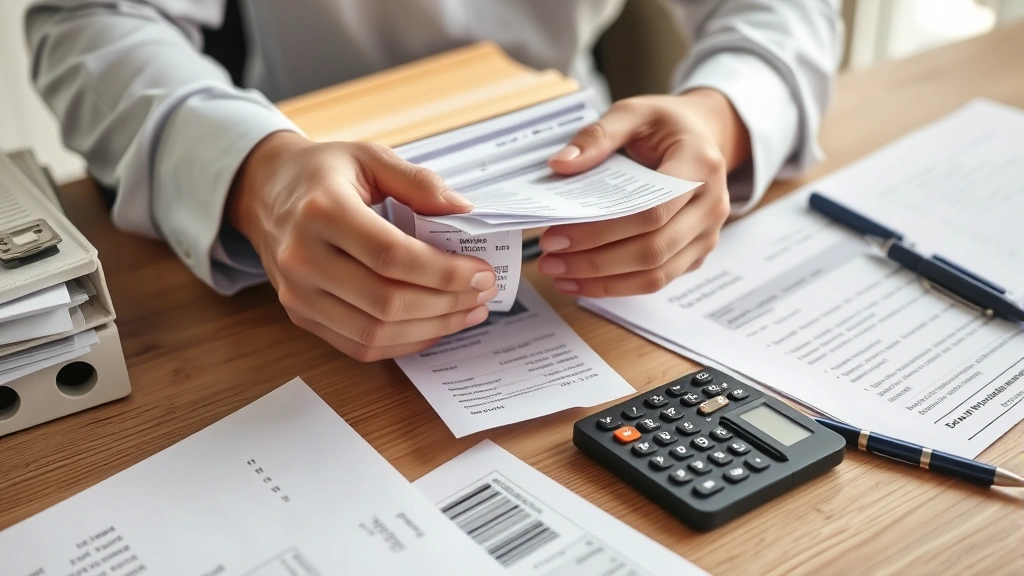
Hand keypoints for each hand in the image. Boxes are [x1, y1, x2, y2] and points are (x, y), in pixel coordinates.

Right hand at [226, 132, 496, 361]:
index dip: (444, 271)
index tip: (481, 271)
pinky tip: (435, 325)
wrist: (264, 192)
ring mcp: (297, 293)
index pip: (392, 256)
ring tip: (468, 312)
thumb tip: (465, 211)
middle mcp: (302, 257)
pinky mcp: (300, 315)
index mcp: (321, 210)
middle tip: (483, 293)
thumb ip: (417, 181)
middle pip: (386, 301)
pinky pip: (359, 345)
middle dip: (446, 303)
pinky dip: (404, 343)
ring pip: (374, 332)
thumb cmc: (321, 173)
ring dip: (432, 328)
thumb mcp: (368, 156)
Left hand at [539, 88, 750, 296]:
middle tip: (548, 260)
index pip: (652, 210)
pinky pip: (657, 280)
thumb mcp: (633, 112)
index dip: (601, 229)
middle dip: (594, 262)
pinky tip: (581, 282)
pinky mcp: (695, 254)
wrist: (703, 136)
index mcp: (700, 166)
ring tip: (559, 275)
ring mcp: (707, 235)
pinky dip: (617, 287)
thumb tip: (560, 164)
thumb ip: (598, 135)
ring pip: (655, 275)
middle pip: (652, 250)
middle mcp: (711, 206)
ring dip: (603, 283)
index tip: (555, 235)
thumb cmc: (665, 125)